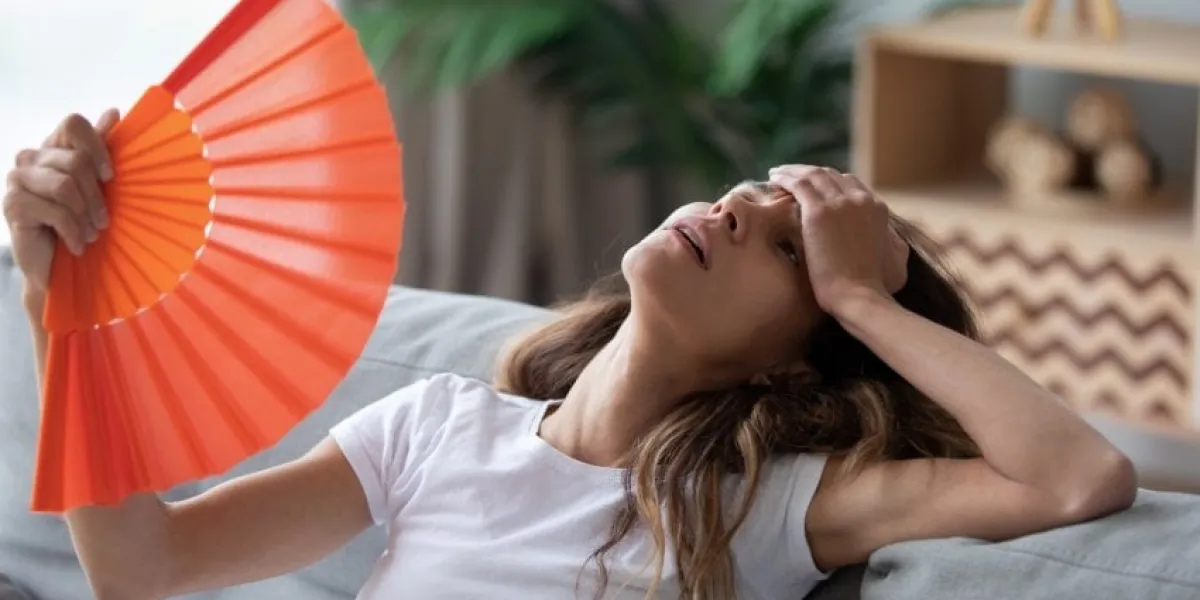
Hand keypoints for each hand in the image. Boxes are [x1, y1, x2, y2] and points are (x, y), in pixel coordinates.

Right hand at [3, 110, 118, 296]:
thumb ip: (100, 149)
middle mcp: (30, 157)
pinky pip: (56, 211)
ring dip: (86, 215)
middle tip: (103, 221)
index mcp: (52, 147)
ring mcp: (16, 180)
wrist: (56, 264)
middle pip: (75, 160)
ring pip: (65, 186)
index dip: (97, 146)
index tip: (110, 177)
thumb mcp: (97, 186)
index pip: (73, 124)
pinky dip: (74, 232)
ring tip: (92, 234)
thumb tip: (113, 112)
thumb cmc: (80, 221)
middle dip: (96, 196)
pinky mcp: (12, 205)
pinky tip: (78, 244)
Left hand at [768, 165, 908, 315]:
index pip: (851, 184)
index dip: (831, 183)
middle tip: (792, 177)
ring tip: (778, 173)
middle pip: (831, 175)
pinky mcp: (819, 212)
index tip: (814, 189)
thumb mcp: (896, 259)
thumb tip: (888, 233)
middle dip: (811, 174)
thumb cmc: (877, 287)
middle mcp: (860, 199)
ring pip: (813, 174)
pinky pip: (799, 184)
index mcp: (878, 208)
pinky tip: (774, 178)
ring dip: (794, 171)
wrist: (859, 296)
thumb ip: (892, 240)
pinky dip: (785, 177)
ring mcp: (840, 202)